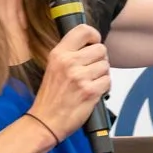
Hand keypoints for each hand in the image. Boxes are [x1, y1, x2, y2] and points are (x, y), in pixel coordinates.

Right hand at [31, 24, 110, 141]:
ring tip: (89, 83)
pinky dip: (104, 88)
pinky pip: (108, 81)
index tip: (94, 43)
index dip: (94, 36)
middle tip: (91, 70)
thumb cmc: (50, 98)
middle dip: (100, 60)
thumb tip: (92, 45)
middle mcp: (69, 62)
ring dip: (102, 75)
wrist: (45, 121)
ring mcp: (80, 77)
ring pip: (106, 66)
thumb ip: (70, 54)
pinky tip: (92, 92)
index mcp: (59, 54)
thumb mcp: (53, 68)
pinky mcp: (90, 91)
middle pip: (101, 49)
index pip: (83, 30)